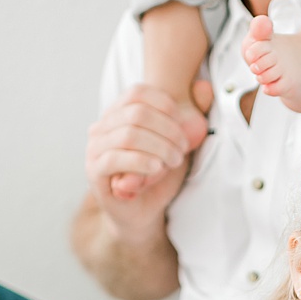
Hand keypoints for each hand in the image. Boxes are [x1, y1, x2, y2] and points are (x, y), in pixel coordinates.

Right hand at [88, 83, 209, 218]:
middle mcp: (101, 127)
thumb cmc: (158, 174)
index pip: (138, 92)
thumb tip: (206, 87)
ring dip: (159, 147)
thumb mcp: (177, 143)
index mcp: (117, 113)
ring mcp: (94, 149)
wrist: (143, 212)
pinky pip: (115, 158)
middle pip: (136, 112)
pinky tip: (157, 169)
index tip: (182, 125)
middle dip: (167, 129)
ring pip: (128, 134)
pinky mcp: (94, 171)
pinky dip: (141, 161)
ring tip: (174, 160)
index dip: (165, 105)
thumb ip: (191, 116)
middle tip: (182, 148)